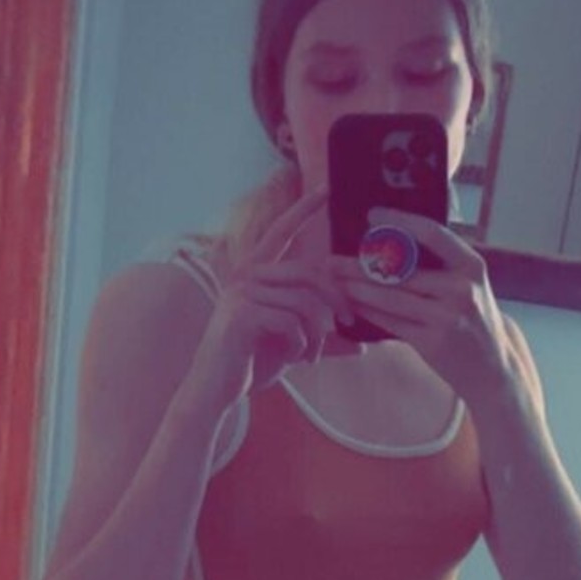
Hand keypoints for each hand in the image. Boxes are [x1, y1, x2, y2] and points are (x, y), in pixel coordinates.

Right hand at [198, 186, 355, 398]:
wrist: (217, 391)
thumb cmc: (253, 365)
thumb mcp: (295, 346)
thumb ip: (324, 340)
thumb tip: (363, 345)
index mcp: (256, 274)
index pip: (282, 233)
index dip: (303, 210)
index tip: (326, 188)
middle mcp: (245, 276)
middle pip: (309, 273)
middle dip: (336, 299)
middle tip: (347, 323)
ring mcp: (241, 293)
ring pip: (304, 302)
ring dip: (318, 334)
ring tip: (312, 355)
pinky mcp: (241, 315)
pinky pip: (291, 322)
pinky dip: (301, 345)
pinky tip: (294, 358)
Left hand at [327, 208, 509, 401]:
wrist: (493, 367)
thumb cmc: (473, 318)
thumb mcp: (470, 284)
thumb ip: (441, 264)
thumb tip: (393, 238)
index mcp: (471, 265)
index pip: (432, 233)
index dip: (400, 221)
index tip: (372, 215)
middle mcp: (460, 289)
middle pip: (401, 269)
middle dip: (361, 264)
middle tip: (333, 260)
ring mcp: (446, 317)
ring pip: (391, 297)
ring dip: (358, 289)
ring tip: (336, 281)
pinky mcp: (432, 343)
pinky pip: (392, 322)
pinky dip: (369, 312)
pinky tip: (353, 305)